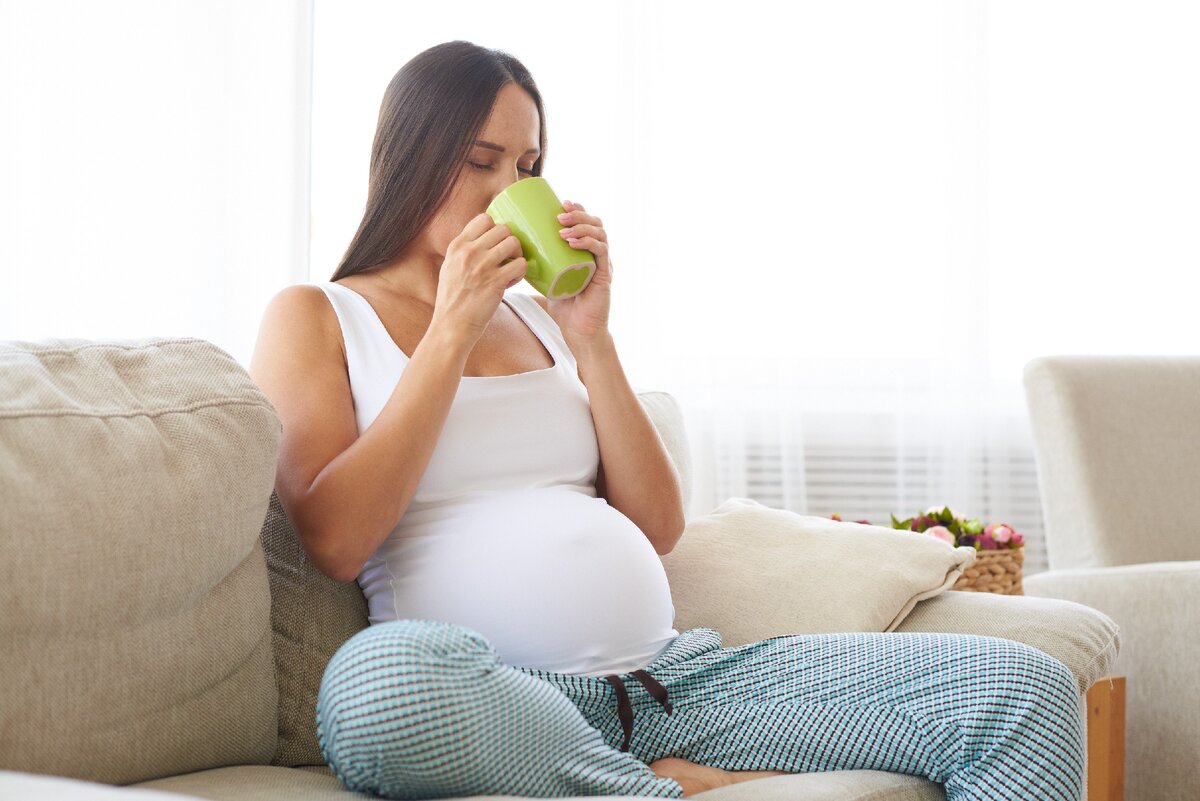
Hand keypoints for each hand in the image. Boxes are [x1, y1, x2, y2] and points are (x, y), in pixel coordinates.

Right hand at [431, 213, 528, 343]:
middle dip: (509, 242)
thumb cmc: (452, 300)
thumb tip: (484, 240)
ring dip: (517, 255)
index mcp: (457, 246)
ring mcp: (483, 265)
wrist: (451, 325)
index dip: (495, 229)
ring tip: (510, 269)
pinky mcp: (496, 281)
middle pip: (503, 228)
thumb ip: (464, 252)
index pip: (484, 219)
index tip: (496, 243)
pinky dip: (521, 272)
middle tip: (507, 257)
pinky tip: (511, 282)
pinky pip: (521, 264)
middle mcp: (470, 252)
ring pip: (514, 242)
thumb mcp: (449, 267)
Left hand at [548, 200, 612, 349]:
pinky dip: (588, 243)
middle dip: (578, 214)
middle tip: (559, 214)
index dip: (577, 209)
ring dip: (581, 226)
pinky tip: (573, 241)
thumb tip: (511, 251)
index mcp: (587, 252)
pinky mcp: (605, 276)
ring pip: (600, 234)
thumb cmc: (564, 308)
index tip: (560, 203)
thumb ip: (537, 265)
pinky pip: (601, 252)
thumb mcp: (547, 280)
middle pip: (595, 223)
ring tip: (562, 227)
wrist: (579, 332)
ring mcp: (603, 264)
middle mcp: (598, 255)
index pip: (587, 223)